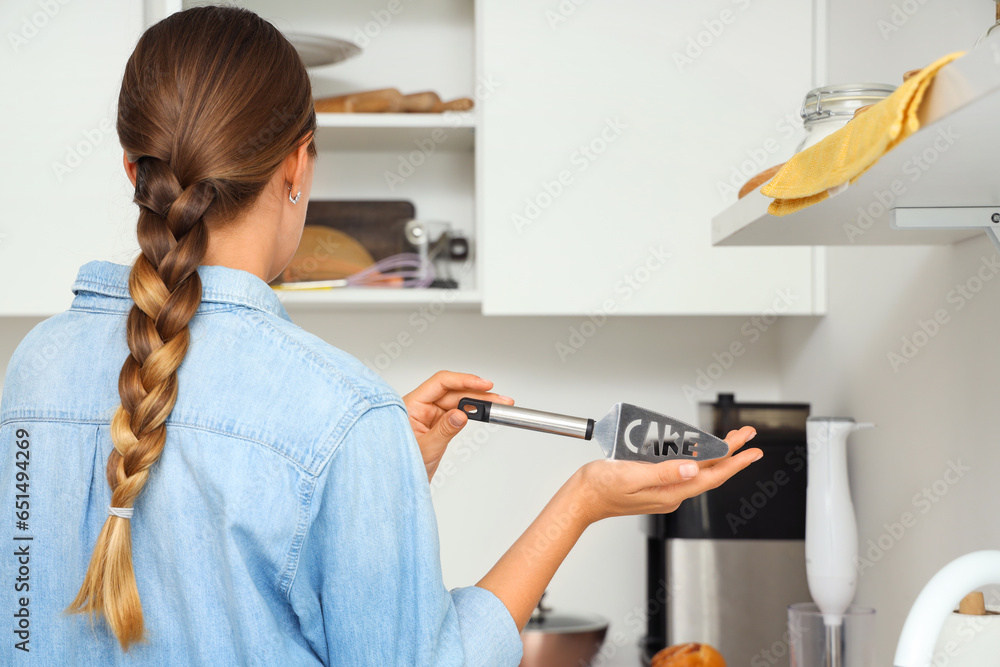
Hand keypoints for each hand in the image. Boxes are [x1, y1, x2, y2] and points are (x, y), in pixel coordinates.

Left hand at [402, 371, 513, 481]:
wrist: (401, 485)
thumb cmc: (401, 466)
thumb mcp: (426, 449)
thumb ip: (444, 430)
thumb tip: (461, 414)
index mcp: (411, 405)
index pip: (440, 383)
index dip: (463, 381)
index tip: (483, 385)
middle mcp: (421, 406)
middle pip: (454, 392)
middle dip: (478, 394)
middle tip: (499, 399)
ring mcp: (430, 415)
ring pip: (459, 401)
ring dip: (480, 402)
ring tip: (498, 405)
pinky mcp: (439, 424)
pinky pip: (458, 413)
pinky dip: (473, 412)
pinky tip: (486, 411)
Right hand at [572, 426, 760, 523]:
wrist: (581, 500)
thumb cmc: (599, 488)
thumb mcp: (631, 476)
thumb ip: (663, 473)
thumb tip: (693, 469)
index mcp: (669, 493)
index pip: (711, 475)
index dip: (734, 461)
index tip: (751, 450)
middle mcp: (671, 494)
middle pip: (710, 472)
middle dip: (732, 454)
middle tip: (748, 437)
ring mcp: (664, 491)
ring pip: (699, 471)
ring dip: (717, 455)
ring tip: (732, 440)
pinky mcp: (656, 486)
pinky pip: (684, 470)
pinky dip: (697, 457)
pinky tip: (700, 449)